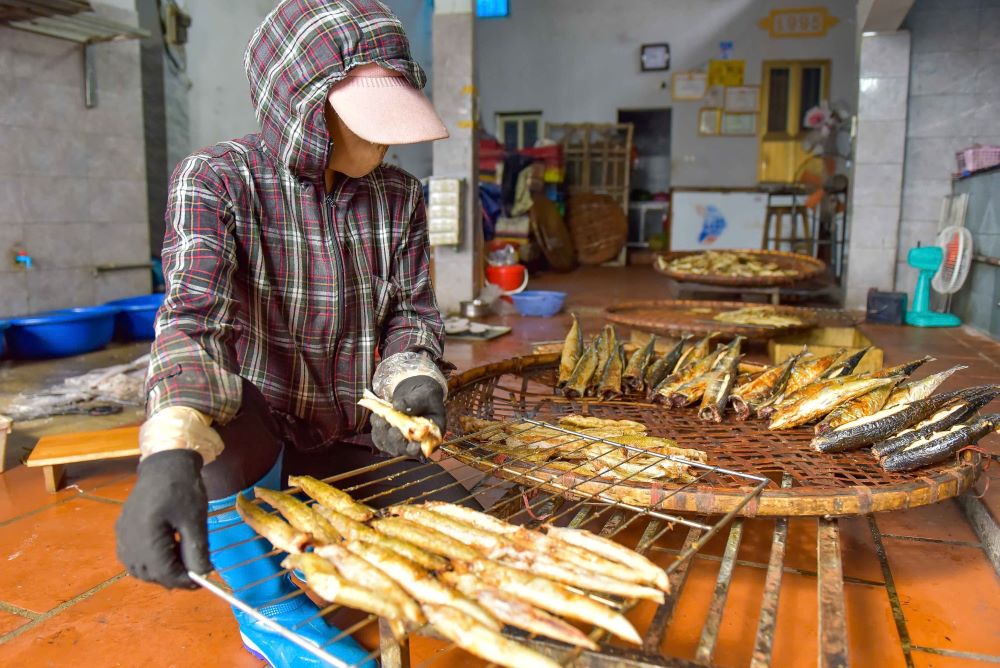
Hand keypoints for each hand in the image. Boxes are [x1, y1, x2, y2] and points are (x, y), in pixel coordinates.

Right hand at [115, 449, 211, 588]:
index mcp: (146, 535)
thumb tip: (202, 575)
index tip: (202, 581)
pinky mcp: (122, 530)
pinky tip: (167, 551)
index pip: (163, 572)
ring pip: (139, 568)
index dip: (183, 581)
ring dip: (160, 571)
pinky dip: (149, 561)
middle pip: (149, 573)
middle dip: (173, 577)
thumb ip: (196, 550)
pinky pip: (132, 556)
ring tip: (183, 560)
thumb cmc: (183, 488)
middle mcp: (128, 539)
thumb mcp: (195, 519)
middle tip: (195, 570)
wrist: (165, 463)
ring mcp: (122, 535)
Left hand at [371, 375, 446, 456]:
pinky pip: (379, 437)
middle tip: (392, 429)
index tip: (412, 445)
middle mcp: (414, 443)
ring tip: (379, 417)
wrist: (415, 393)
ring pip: (388, 445)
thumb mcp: (425, 395)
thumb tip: (399, 406)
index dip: (415, 449)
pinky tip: (376, 416)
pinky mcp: (388, 436)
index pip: (422, 449)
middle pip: (402, 449)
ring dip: (382, 433)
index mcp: (430, 437)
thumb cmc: (425, 396)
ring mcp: (400, 441)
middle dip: (395, 440)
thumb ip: (415, 402)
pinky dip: (376, 428)